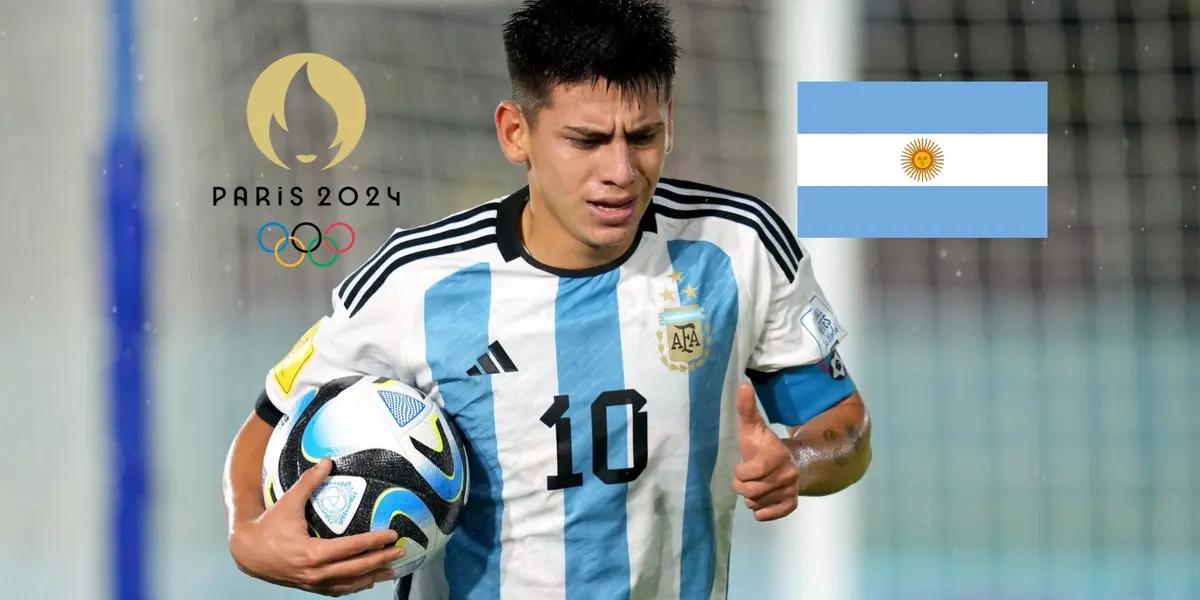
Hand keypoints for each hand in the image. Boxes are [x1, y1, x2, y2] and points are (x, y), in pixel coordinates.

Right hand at [229, 458, 403, 596]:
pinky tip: (366, 581)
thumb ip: (309, 481)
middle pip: (355, 569)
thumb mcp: (288, 501)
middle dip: (380, 560)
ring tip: (390, 570)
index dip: (373, 542)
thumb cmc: (268, 526)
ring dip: (371, 577)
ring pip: (348, 584)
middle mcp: (314, 572)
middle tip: (399, 552)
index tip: (391, 536)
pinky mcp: (309, 586)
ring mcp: (312, 582)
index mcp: (311, 552)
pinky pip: (336, 590)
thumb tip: (328, 461)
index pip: (350, 548)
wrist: (247, 551)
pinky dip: (354, 586)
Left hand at [731, 383, 800, 520]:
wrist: (787, 460)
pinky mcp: (791, 504)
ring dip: (750, 497)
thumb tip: (743, 384)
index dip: (740, 472)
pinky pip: (770, 515)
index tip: (741, 466)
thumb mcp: (752, 427)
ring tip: (755, 485)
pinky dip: (761, 511)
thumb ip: (746, 408)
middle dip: (742, 486)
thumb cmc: (762, 445)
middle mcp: (787, 474)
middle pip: (752, 491)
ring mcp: (790, 490)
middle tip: (744, 478)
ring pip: (757, 503)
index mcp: (777, 455)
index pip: (752, 472)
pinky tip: (761, 500)